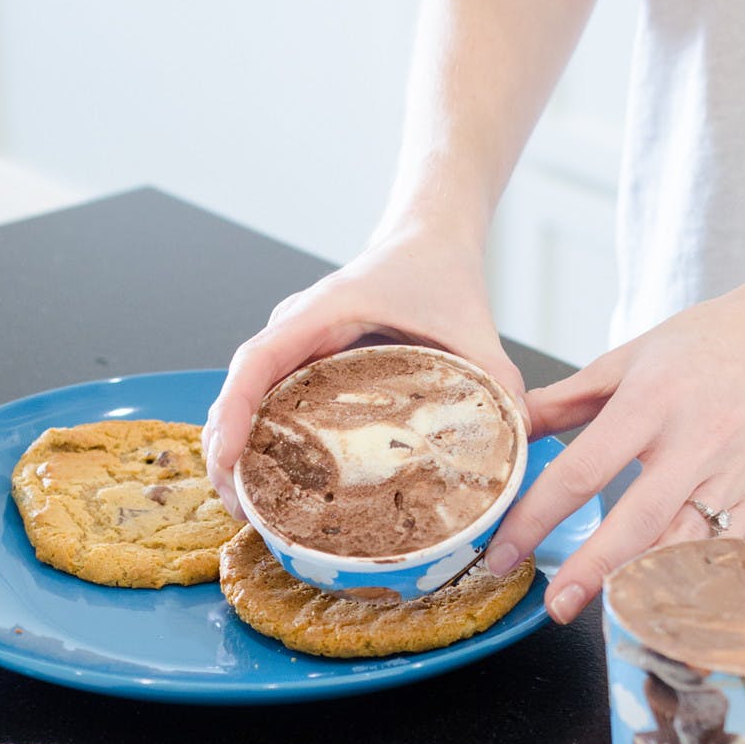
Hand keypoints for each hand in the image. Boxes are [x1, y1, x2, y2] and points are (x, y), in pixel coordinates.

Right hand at [203, 224, 522, 517]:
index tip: (227, 458)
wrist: (427, 237)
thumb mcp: (471, 323)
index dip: (233, 413)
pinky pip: (265, 403)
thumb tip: (518, 435)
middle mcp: (292, 330)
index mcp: (320, 313)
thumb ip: (496, 376)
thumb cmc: (438, 270)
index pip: (256, 362)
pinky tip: (269, 482)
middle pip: (237, 392)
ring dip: (236, 451)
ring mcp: (291, 347)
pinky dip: (257, 441)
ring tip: (247, 506)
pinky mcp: (300, 363)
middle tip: (239, 506)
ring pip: (243, 401)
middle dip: (225, 451)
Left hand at [482, 268, 744, 623]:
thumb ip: (562, 402)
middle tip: (555, 604)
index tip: (504, 550)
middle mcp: (696, 441)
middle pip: (638, 520)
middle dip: (593, 569)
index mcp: (651, 403)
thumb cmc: (699, 347)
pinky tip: (649, 595)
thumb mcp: (624, 361)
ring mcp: (733, 473)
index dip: (537, 517)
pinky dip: (683, 575)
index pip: (583, 471)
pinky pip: (719, 547)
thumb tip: (506, 431)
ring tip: (595, 609)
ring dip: (638, 582)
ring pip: (683, 543)